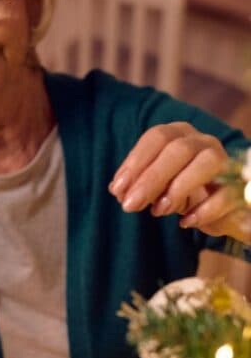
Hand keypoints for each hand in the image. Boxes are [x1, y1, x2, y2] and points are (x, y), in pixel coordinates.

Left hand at [110, 123, 249, 240]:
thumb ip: (136, 185)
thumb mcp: (153, 187)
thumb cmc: (177, 190)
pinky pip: (226, 193)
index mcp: (178, 135)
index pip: (157, 137)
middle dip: (151, 178)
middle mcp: (203, 142)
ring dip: (178, 188)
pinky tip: (185, 222)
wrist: (215, 209)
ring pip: (208, 162)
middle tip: (130, 205)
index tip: (117, 189)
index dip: (135, 162)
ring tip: (158, 211)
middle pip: (179, 149)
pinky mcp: (239, 188)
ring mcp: (225, 162)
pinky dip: (204, 210)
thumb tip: (119, 191)